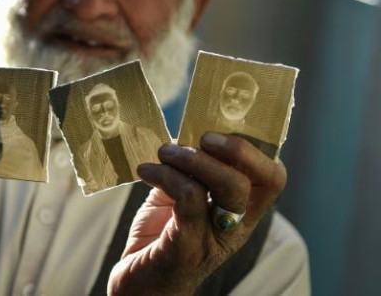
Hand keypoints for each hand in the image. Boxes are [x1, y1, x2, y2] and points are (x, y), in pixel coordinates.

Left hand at [108, 133, 286, 294]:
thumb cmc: (158, 238)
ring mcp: (215, 241)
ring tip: (161, 153)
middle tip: (196, 138)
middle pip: (257, 180)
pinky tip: (145, 171)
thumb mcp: (178, 197)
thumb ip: (189, 169)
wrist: (138, 287)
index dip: (254, 148)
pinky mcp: (187, 248)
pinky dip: (165, 175)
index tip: (218, 129)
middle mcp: (236, 228)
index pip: (272, 178)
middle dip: (230, 148)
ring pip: (228, 187)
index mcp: (240, 212)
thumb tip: (185, 130)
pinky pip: (189, 199)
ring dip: (190, 158)